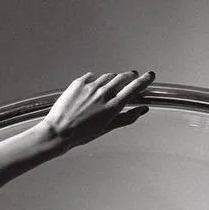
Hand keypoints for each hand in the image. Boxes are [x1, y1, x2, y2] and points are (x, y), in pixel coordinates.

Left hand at [36, 70, 153, 148]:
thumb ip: (127, 117)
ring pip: (108, 76)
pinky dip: (96, 80)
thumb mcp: (108, 128)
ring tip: (112, 85)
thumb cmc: (81, 134)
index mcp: (112, 106)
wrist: (58, 131)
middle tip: (133, 76)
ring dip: (113, 78)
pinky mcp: (79, 82)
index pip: (134, 87)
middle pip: (122, 77)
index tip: (150, 75)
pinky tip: (94, 87)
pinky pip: (92, 76)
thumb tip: (142, 110)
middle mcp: (103, 93)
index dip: (144, 80)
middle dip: (130, 76)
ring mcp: (90, 86)